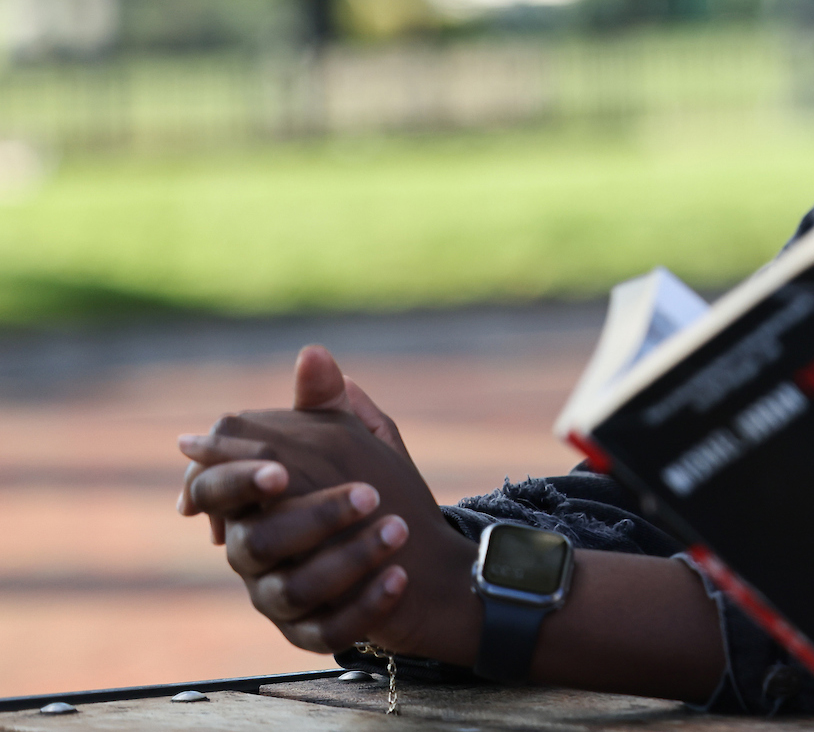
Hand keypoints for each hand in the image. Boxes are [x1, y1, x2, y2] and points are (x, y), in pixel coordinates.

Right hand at [176, 346, 478, 658]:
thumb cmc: (373, 491)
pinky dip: (364, 604)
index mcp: (250, 502)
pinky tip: (397, 577)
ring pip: (294, 587)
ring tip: (399, 529)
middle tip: (371, 493)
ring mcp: (278, 598)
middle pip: (257, 541)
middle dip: (312, 516)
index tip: (280, 471)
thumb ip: (329, 406)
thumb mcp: (356, 443)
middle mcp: (252, 552)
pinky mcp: (311, 634)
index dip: (236, 480)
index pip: (216, 488)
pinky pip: (328, 630)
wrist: (422, 557)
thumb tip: (313, 353)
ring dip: (350, 557)